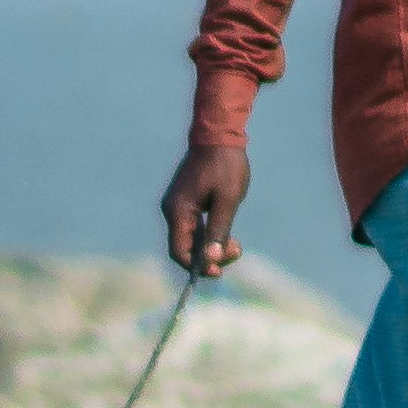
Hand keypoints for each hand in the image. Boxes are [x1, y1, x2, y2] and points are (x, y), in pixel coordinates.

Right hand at [163, 141, 249, 275]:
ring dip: (211, 245)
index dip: (197, 265)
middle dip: (208, 256)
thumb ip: (218, 230)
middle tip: (235, 251)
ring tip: (235, 244)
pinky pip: (194, 226)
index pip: (179, 251)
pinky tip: (227, 235)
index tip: (218, 271)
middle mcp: (172, 211)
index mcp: (178, 212)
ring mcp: (178, 206)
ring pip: (190, 237)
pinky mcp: (186, 201)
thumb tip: (210, 259)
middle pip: (184, 247)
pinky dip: (208, 234)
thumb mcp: (227, 200)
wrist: (219, 136)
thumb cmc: (225, 166)